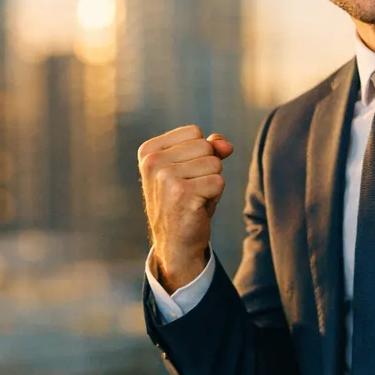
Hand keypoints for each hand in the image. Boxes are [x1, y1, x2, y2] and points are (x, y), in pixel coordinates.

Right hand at [138, 125, 234, 291]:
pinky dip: (215, 196)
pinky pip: (218, 182)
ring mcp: (166, 177)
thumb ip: (209, 147)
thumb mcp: (192, 168)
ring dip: (212, 183)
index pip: (194, 132)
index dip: (200, 153)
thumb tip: (226, 145)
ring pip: (214, 163)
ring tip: (194, 198)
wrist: (175, 242)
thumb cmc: (184, 201)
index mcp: (148, 151)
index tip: (184, 174)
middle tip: (191, 189)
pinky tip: (198, 207)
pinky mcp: (182, 193)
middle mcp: (153, 162)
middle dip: (208, 168)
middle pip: (206, 146)